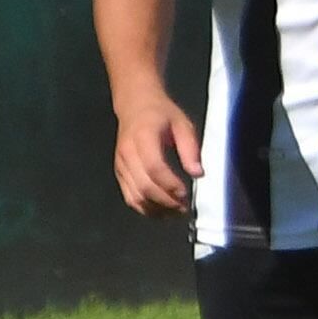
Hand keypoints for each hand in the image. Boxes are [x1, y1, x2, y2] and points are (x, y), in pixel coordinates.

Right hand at [113, 92, 201, 216]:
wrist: (135, 106)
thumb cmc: (162, 114)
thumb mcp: (183, 124)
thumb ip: (190, 148)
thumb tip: (197, 174)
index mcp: (143, 138)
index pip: (154, 167)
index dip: (170, 185)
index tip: (186, 194)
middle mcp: (127, 153)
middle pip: (144, 186)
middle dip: (166, 201)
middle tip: (184, 208)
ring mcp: (121, 165)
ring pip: (135, 196)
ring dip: (156, 209)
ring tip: (176, 213)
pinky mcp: (119, 173)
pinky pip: (129, 197)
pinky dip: (145, 208)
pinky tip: (161, 212)